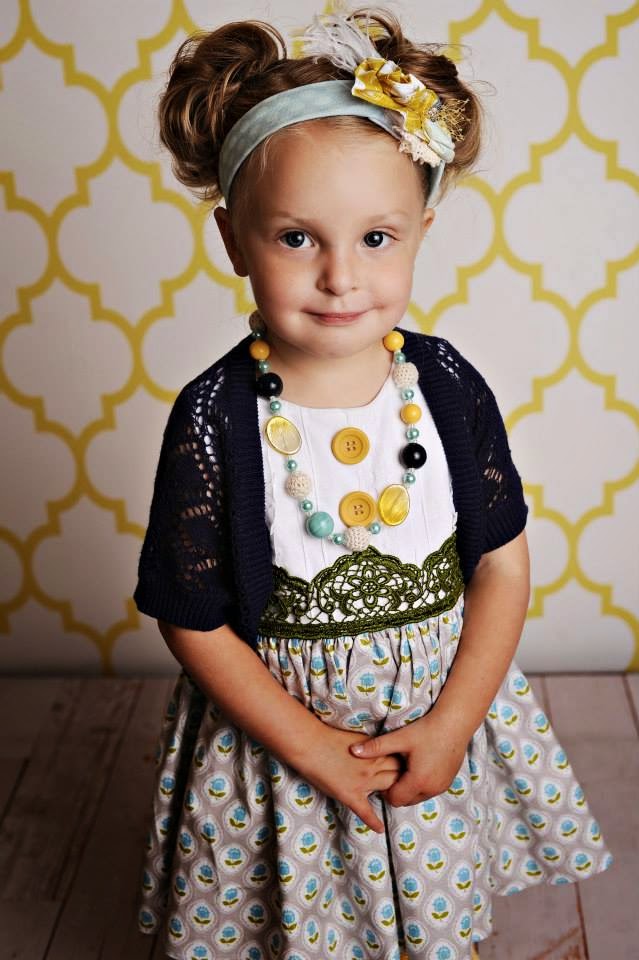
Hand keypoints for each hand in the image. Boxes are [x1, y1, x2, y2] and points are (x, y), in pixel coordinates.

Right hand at [292, 724, 402, 832]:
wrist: (309, 744)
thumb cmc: (328, 737)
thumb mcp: (356, 739)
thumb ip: (370, 747)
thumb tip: (380, 753)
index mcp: (374, 750)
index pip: (399, 758)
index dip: (404, 764)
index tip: (407, 768)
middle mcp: (372, 766)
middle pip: (398, 773)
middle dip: (404, 778)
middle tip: (406, 784)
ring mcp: (363, 782)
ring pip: (389, 790)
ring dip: (393, 794)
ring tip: (395, 800)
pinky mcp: (350, 795)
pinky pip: (366, 812)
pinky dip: (374, 822)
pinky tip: (380, 829)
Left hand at [349, 710, 467, 806]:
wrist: (455, 723)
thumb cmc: (427, 730)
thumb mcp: (400, 738)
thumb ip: (376, 747)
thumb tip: (352, 751)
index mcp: (418, 781)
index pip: (394, 799)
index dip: (385, 789)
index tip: (383, 772)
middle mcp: (431, 789)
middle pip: (406, 801)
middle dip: (397, 789)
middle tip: (393, 769)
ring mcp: (441, 787)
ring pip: (418, 797)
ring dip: (409, 787)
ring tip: (406, 766)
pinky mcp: (448, 782)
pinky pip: (429, 791)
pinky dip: (421, 784)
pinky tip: (418, 764)